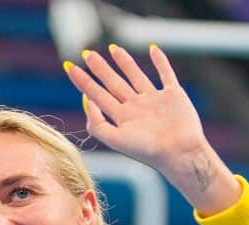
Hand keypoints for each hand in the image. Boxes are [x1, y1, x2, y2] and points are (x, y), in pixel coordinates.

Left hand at [64, 44, 240, 215]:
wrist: (180, 153)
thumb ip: (97, 123)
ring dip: (125, 63)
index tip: (68, 66)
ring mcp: (154, 101)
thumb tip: (85, 99)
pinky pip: (165, 74)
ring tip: (113, 48)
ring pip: (136, 77)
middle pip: (113, 83)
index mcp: (122, 118)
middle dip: (100, 69)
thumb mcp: (115, 140)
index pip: (97, 95)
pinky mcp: (173, 95)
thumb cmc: (148, 150)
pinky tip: (154, 49)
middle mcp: (136, 108)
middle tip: (87, 53)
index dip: (82, 81)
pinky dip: (161, 62)